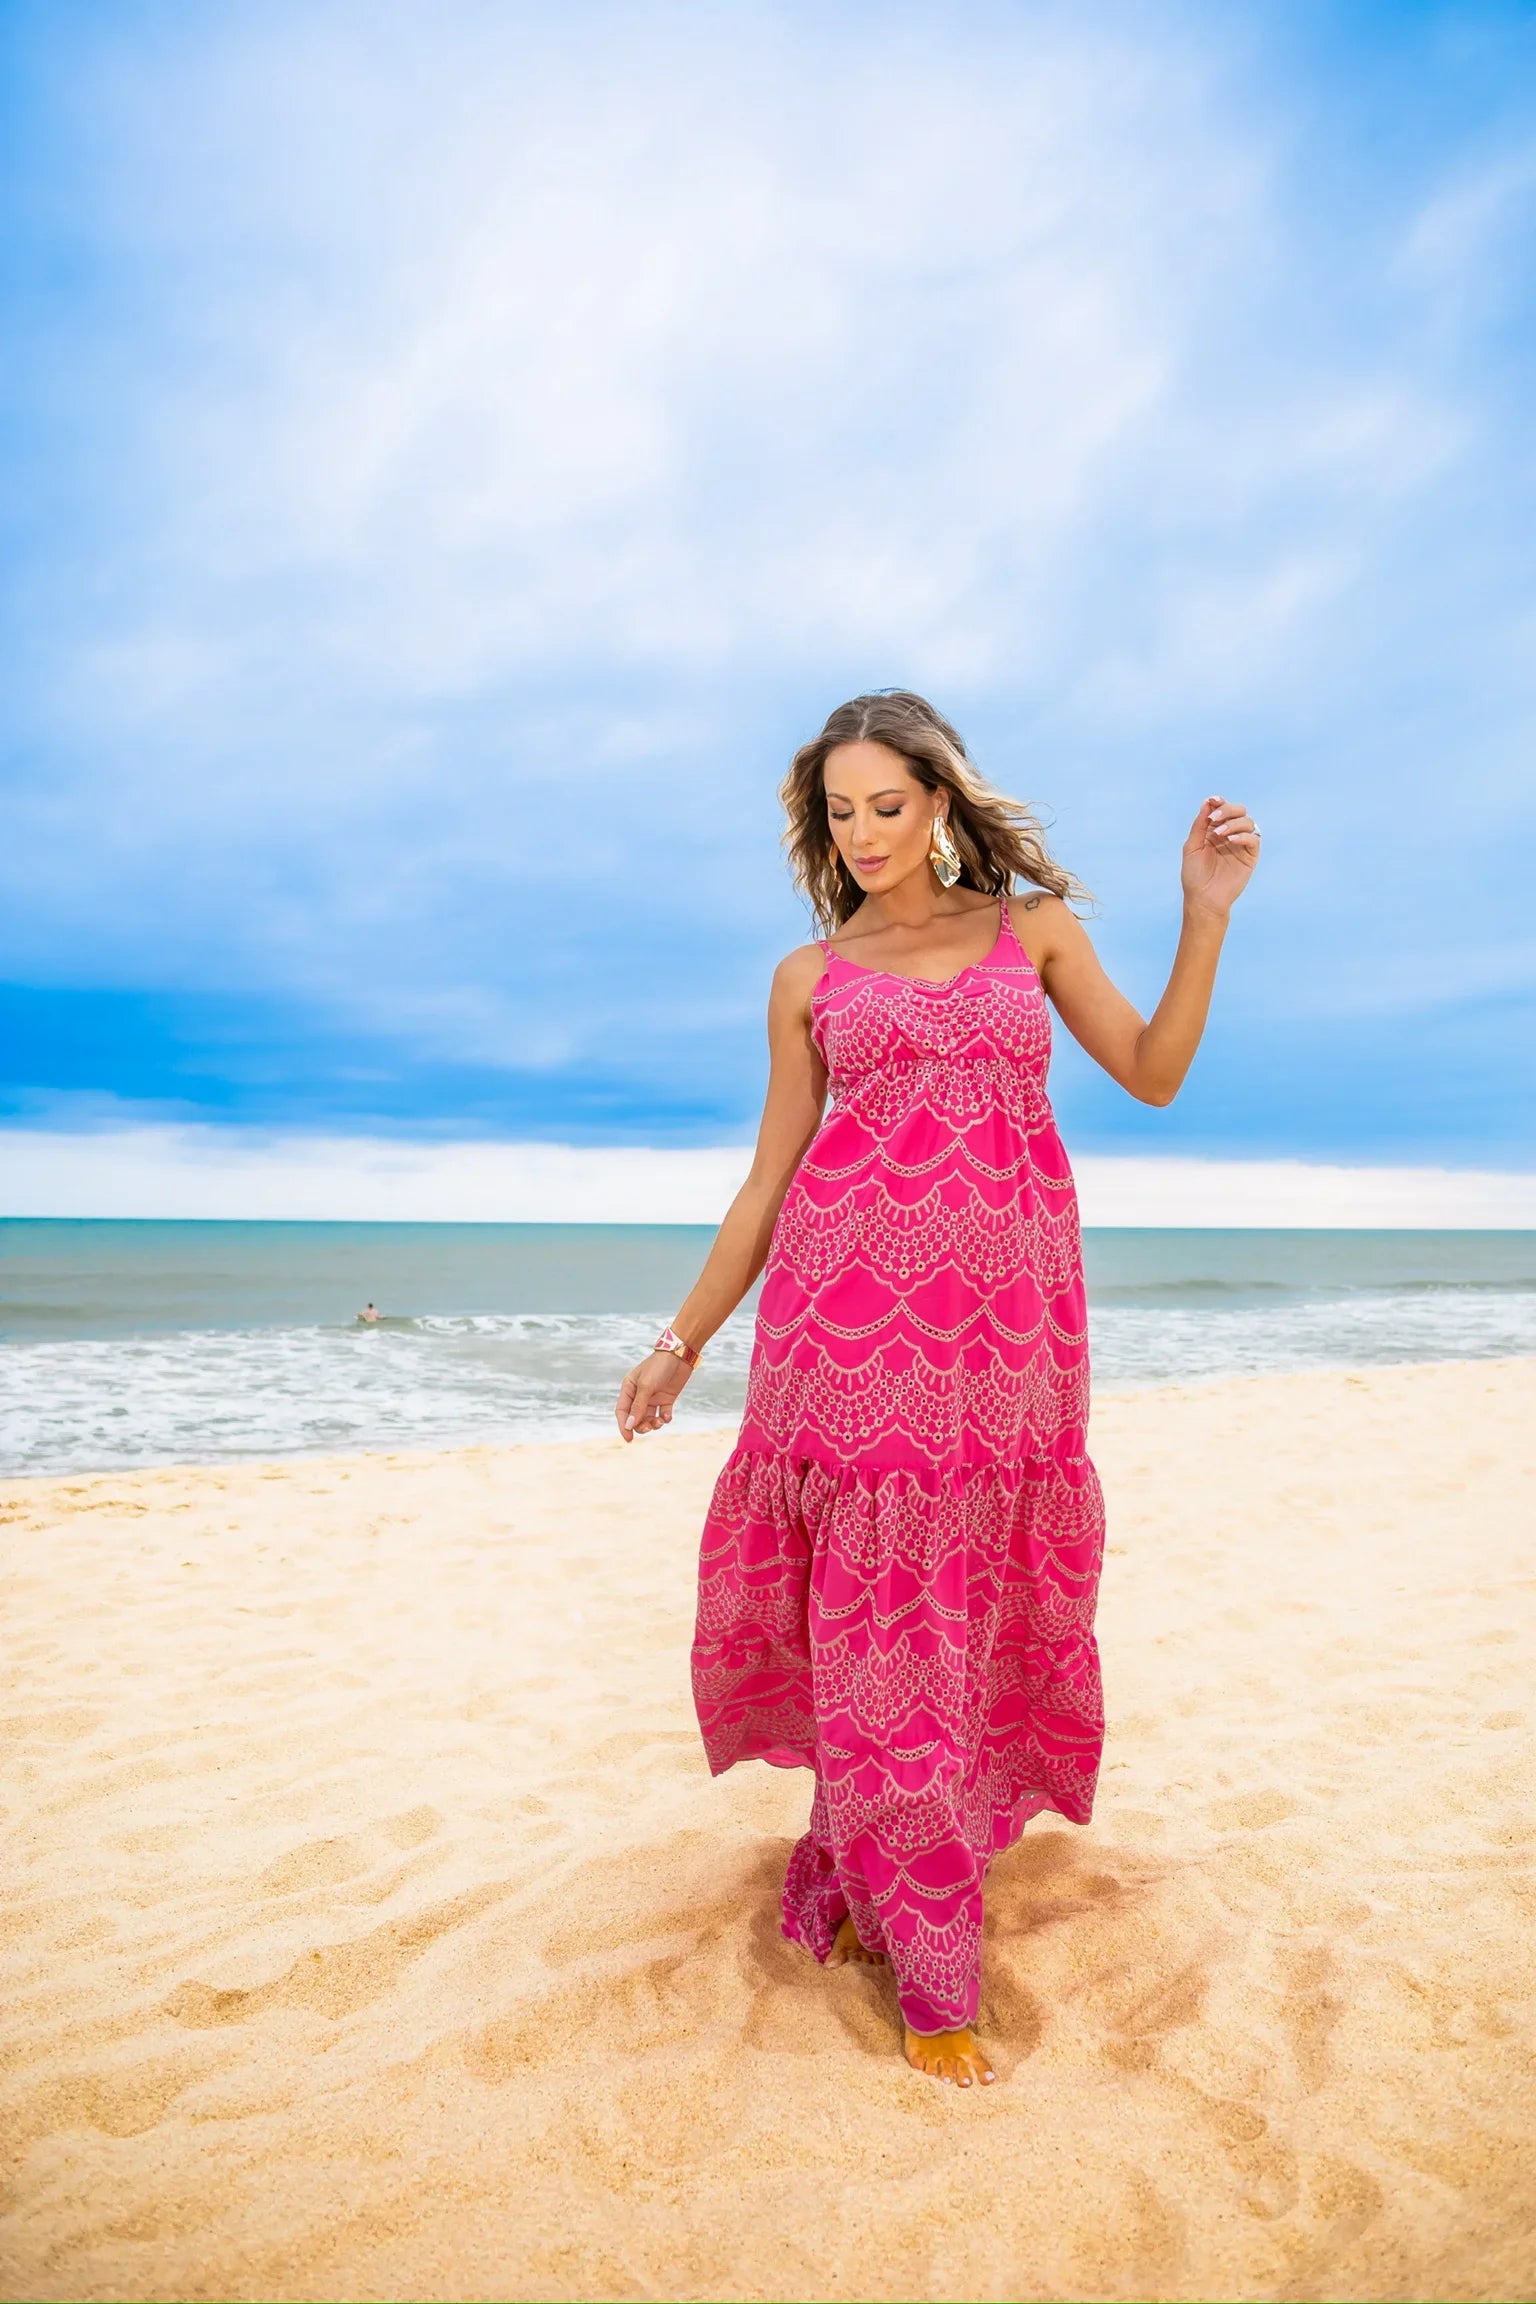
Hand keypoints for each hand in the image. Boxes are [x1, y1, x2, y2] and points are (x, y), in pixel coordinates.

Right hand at [615, 1351, 692, 1442]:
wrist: (680, 1355)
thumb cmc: (659, 1367)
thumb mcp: (646, 1387)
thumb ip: (638, 1407)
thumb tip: (629, 1425)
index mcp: (629, 1389)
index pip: (622, 1412)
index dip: (624, 1426)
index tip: (629, 1439)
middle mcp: (639, 1394)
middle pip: (635, 1418)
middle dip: (640, 1426)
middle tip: (649, 1427)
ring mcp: (653, 1397)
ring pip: (648, 1418)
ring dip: (653, 1424)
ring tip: (660, 1422)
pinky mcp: (666, 1398)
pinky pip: (662, 1414)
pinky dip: (664, 1418)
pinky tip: (667, 1416)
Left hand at [1181, 796, 1259, 918]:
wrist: (1203, 898)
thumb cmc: (1195, 875)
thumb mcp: (1192, 847)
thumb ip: (1199, 825)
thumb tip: (1207, 802)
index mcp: (1215, 830)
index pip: (1222, 809)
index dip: (1220, 802)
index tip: (1213, 801)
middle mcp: (1229, 834)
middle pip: (1239, 811)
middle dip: (1228, 809)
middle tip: (1215, 818)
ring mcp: (1241, 844)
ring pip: (1248, 822)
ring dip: (1234, 823)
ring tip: (1220, 834)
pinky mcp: (1250, 856)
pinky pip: (1253, 839)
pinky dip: (1243, 835)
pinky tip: (1231, 840)